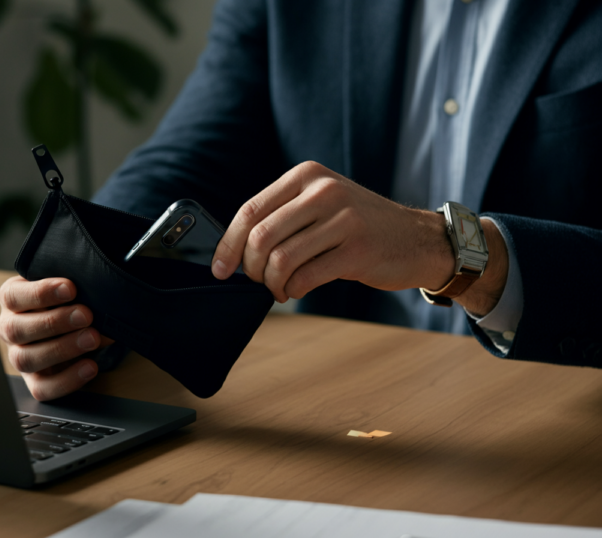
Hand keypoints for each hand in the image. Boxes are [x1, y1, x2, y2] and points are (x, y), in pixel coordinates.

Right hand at [0, 276, 112, 400]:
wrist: (76, 327)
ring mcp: (18, 357)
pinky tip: (90, 367)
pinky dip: (68, 380)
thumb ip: (79, 296)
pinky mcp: (34, 381)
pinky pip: (42, 388)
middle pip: (16, 329)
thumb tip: (102, 307)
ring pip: (26, 359)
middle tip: (86, 315)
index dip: (40, 293)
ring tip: (92, 339)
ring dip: (62, 349)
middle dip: (54, 322)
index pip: (12, 296)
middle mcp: (9, 328)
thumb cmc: (69, 302)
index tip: (70, 288)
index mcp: (12, 299)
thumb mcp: (72, 292)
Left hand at [211, 161, 499, 307]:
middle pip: (260, 237)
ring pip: (280, 259)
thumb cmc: (359, 226)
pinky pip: (305, 277)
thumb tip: (235, 250)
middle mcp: (323, 191)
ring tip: (281, 288)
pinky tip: (298, 290)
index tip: (220, 269)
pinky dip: (293, 290)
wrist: (418, 239)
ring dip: (272, 284)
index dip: (228, 244)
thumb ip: (283, 216)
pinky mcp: (357, 250)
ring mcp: (343, 219)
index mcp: (307, 176)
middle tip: (258, 281)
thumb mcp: (322, 204)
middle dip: (251, 268)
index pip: (251, 210)